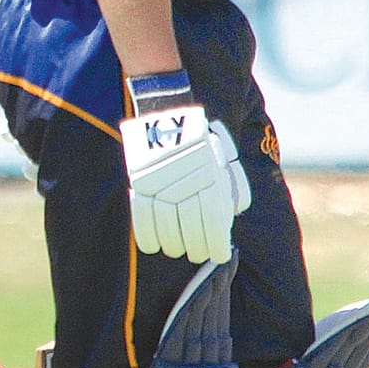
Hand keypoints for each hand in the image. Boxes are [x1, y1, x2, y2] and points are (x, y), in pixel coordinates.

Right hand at [120, 108, 250, 263]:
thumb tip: (229, 218)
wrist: (168, 112)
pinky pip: (141, 215)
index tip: (219, 255)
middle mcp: (186, 183)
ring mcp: (160, 183)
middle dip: (196, 248)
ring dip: (172, 245)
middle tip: (198, 255)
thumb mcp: (222, 158)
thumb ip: (228, 188)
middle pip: (190, 228)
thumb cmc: (200, 139)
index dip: (216, 244)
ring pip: (166, 225)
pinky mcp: (139, 180)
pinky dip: (146, 235)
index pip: (212, 222)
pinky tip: (152, 247)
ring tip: (177, 251)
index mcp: (210, 177)